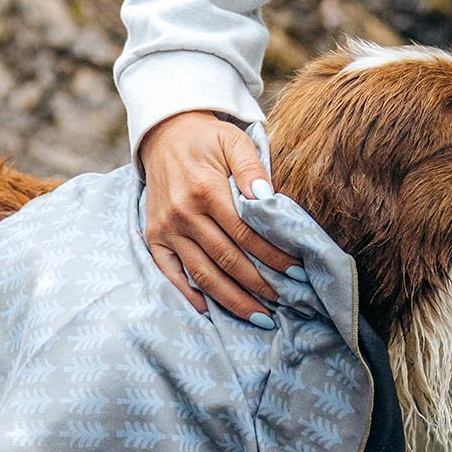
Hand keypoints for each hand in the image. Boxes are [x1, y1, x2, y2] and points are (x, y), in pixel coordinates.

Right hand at [137, 110, 300, 322]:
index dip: (273, 257)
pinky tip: (211, 310)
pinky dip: (190, 294)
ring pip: (202, 273)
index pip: (246, 234)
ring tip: (259, 316)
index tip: (297, 273)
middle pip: (227, 259)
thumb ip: (252, 167)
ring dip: (232, 299)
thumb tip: (268, 198)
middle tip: (285, 301)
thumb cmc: (207, 139)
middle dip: (259, 284)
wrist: (164, 135)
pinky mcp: (154, 237)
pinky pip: (171, 273)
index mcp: (206, 191)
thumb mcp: (233, 141)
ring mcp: (166, 229)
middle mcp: (183, 214)